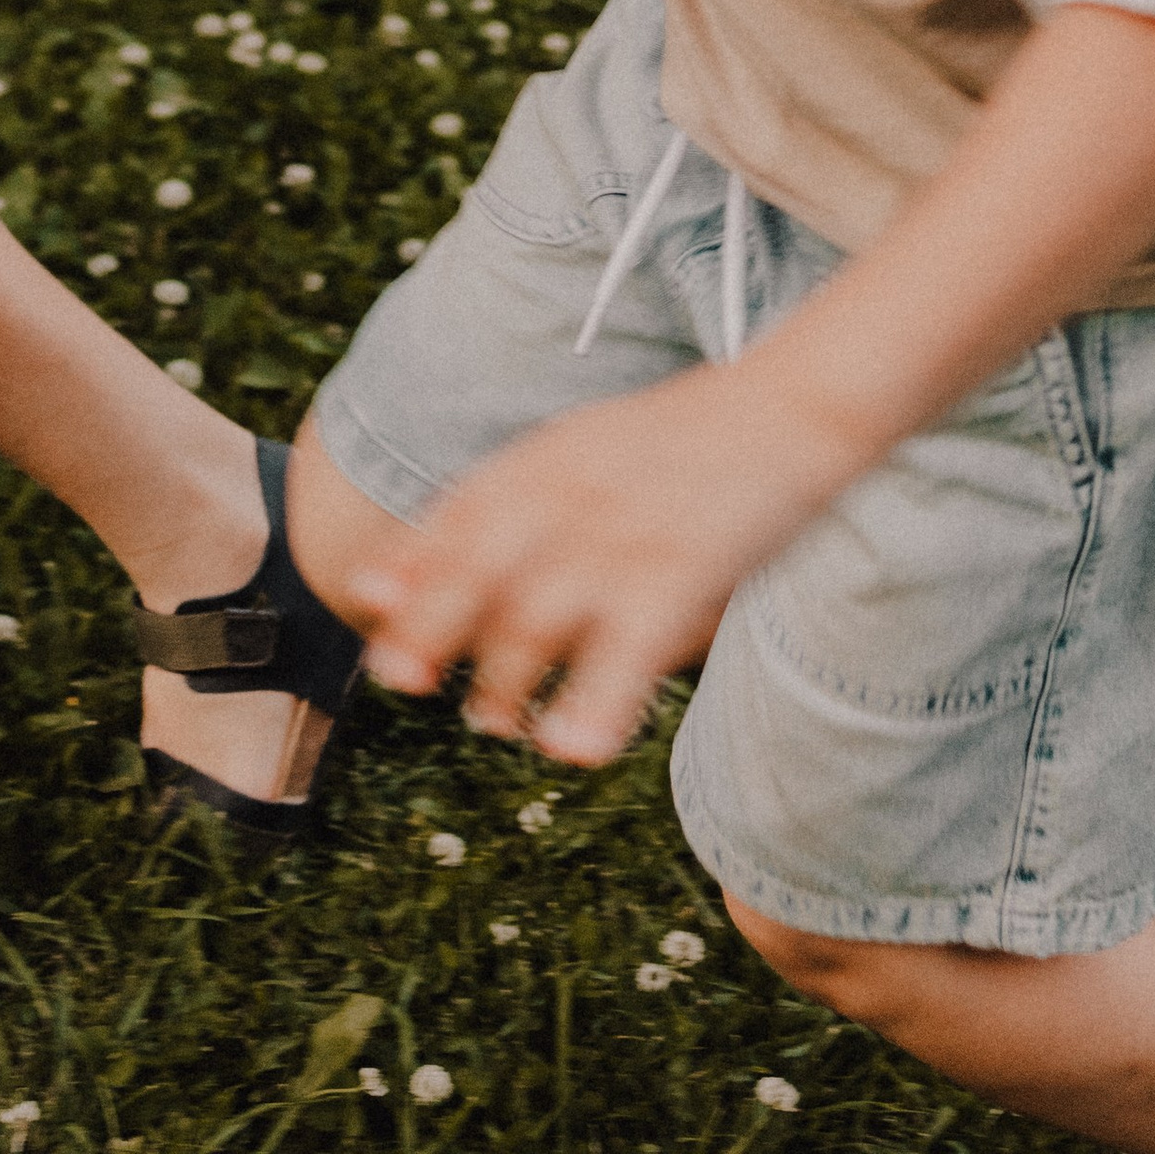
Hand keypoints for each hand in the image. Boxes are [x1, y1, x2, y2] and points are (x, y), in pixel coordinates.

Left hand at [349, 371, 839, 766]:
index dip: (407, 562)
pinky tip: (570, 748)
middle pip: (477, 566)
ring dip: (504, 680)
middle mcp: (571, 494)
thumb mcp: (588, 449)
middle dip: (430, 623)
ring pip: (533, 618)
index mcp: (548, 459)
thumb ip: (514, 498)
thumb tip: (436, 559)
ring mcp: (622, 536)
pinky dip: (592, 703)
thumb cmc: (685, 442)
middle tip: (402, 678)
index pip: (459, 512)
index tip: (364, 603)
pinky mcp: (678, 576)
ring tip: (494, 721)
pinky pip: (623, 651)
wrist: (791, 406)